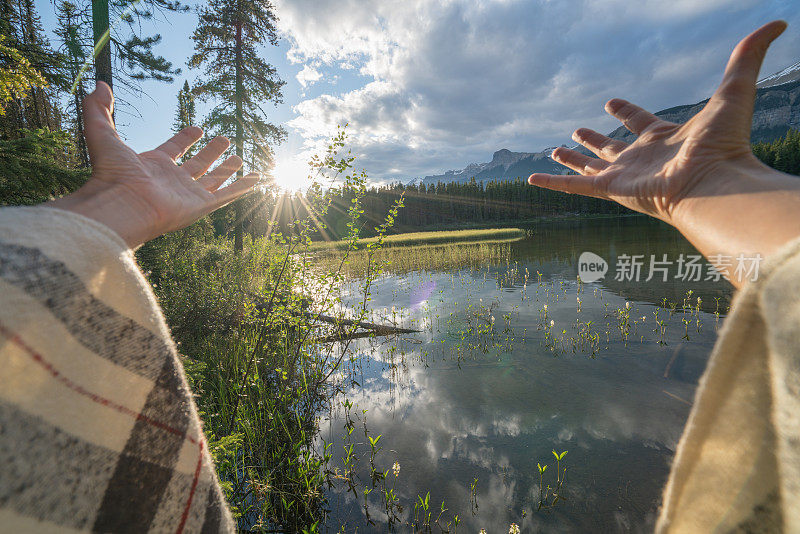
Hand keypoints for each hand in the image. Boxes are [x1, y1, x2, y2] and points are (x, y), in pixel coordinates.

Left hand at [51, 82, 257, 247]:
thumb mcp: (102, 132)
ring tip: (239, 157)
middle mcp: (173, 180)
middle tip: (224, 139)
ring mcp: (189, 193)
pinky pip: (228, 194)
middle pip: (198, 165)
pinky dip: (243, 186)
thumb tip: (98, 83)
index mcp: (153, 165)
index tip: (197, 128)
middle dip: (211, 152)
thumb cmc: (112, 173)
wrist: (122, 205)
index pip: (174, 149)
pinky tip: (257, 178)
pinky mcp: (203, 205)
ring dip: (227, 168)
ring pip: (214, 179)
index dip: (185, 138)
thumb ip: (98, 109)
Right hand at [529, 21, 799, 285]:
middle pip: (612, 148)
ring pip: (591, 167)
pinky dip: (554, 182)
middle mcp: (642, 158)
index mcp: (664, 137)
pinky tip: (533, 177)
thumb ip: (747, 57)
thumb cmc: (725, 144)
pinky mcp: (612, 189)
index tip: (611, 103)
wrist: (715, 184)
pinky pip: (575, 185)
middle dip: (594, 141)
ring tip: (554, 151)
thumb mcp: (734, 91)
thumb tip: (777, 22)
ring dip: (573, 160)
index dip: (626, 112)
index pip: (640, 122)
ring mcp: (626, 175)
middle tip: (576, 132)